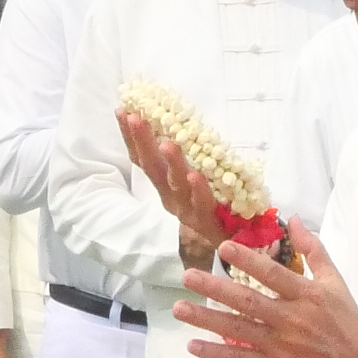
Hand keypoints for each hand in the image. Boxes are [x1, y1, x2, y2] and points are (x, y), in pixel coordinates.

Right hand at [119, 108, 232, 255]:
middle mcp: (172, 198)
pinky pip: (203, 204)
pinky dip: (199, 190)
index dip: (132, 137)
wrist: (235, 247)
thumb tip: (180, 126)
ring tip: (166, 144)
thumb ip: (188, 160)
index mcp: (166, 187)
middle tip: (134, 117)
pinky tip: (194, 176)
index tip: (122, 110)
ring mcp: (189, 211)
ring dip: (171, 164)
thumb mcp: (198, 182)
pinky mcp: (210, 222)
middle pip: (153, 168)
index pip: (143, 159)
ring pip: (176, 185)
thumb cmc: (216, 208)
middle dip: (142, 142)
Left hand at [172, 226, 357, 357]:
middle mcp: (290, 319)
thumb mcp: (336, 283)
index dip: (248, 260)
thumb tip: (294, 220)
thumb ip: (314, 250)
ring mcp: (280, 345)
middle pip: (248, 301)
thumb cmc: (347, 323)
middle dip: (215, 288)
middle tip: (188, 276)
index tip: (223, 248)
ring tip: (179, 308)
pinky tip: (193, 345)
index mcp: (306, 295)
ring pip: (237, 329)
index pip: (273, 275)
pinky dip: (216, 354)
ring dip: (206, 319)